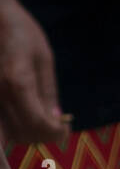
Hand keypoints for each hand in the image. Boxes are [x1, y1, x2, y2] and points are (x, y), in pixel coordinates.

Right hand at [0, 0, 67, 144]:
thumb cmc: (20, 32)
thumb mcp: (43, 58)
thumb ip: (48, 92)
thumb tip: (57, 120)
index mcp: (18, 82)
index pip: (39, 122)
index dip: (55, 132)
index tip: (65, 128)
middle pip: (21, 134)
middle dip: (42, 136)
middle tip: (57, 127)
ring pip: (5, 136)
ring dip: (25, 136)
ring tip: (41, 124)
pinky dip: (9, 131)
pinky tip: (22, 124)